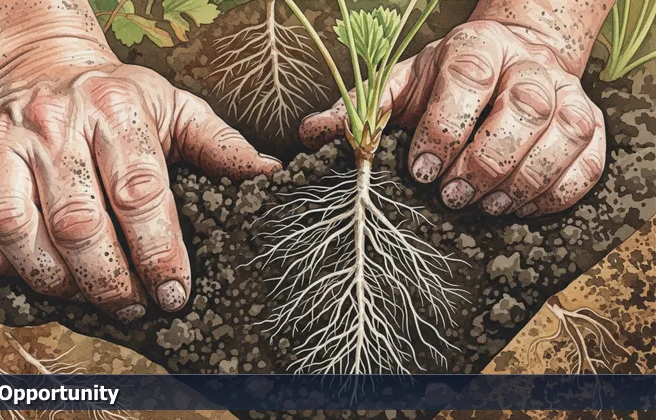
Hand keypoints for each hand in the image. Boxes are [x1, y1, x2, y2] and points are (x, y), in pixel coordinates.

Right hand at [0, 63, 279, 321]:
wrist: (39, 64)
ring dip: (55, 279)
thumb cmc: (115, 95)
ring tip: (85, 297)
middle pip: (78, 223)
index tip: (174, 292)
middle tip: (134, 307)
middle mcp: (54, 125)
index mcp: (115, 112)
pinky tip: (30, 273)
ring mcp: (2, 143)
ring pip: (18, 230)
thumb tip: (268, 174)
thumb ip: (218, 143)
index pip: (140, 193)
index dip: (158, 252)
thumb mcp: (173, 106)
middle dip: (110, 280)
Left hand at [301, 8, 609, 217]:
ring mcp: (566, 95)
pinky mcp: (589, 126)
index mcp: (476, 48)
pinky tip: (522, 207)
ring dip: (524, 179)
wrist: (507, 68)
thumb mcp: (399, 88)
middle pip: (525, 105)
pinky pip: (588, 162)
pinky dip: (557, 192)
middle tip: (454, 196)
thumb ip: (361, 111)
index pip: (468, 78)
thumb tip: (310, 134)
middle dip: (486, 159)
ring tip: (488, 206)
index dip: (445, 126)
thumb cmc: (445, 87)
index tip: (421, 170)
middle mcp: (527, 66)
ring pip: (563, 134)